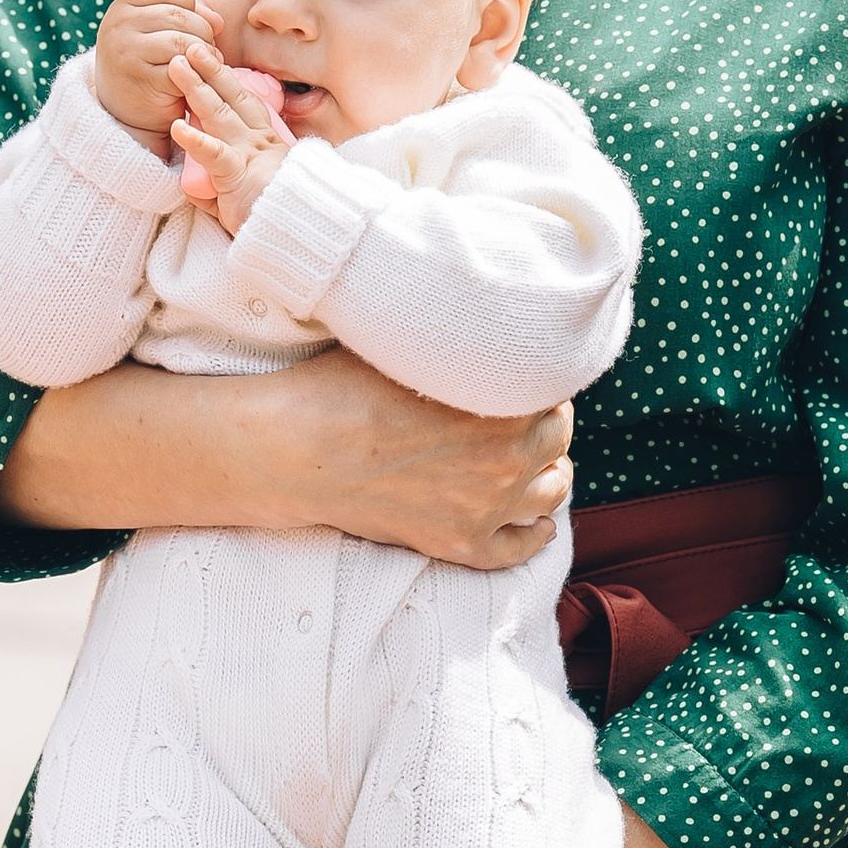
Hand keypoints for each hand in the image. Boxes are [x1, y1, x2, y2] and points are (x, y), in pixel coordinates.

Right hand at [0, 344, 573, 568]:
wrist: (291, 448)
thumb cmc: (341, 382)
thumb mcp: (408, 338)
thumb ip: (458, 334)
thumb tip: (481, 299)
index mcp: (505, 403)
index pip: (551, 389)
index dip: (531, 376)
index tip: (510, 368)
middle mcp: (510, 461)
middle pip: (556, 438)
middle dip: (540, 420)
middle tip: (510, 406)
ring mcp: (486, 509)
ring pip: (551, 492)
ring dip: (543, 470)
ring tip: (521, 454)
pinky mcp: (459, 546)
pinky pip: (521, 547)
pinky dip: (530, 531)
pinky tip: (526, 514)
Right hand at [93, 0, 219, 147]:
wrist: (127, 112)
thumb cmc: (149, 63)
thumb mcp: (157, 30)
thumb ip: (185, 12)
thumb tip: (217, 19)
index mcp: (122, 6)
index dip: (187, 1)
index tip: (192, 20)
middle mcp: (118, 25)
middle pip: (177, 14)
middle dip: (202, 30)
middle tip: (206, 47)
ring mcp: (126, 52)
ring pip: (182, 40)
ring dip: (204, 52)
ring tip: (205, 62)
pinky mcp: (141, 79)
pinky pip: (182, 67)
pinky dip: (198, 72)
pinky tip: (198, 78)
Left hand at [169, 45, 288, 229]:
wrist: (298, 235)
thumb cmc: (273, 218)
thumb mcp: (243, 198)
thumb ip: (218, 188)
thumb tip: (197, 187)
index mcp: (263, 143)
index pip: (243, 104)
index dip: (226, 80)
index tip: (210, 59)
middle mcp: (258, 141)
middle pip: (232, 98)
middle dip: (211, 70)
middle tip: (192, 47)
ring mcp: (249, 155)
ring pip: (220, 115)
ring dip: (197, 88)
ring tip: (178, 66)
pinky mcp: (238, 176)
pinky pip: (215, 155)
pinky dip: (195, 139)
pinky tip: (177, 126)